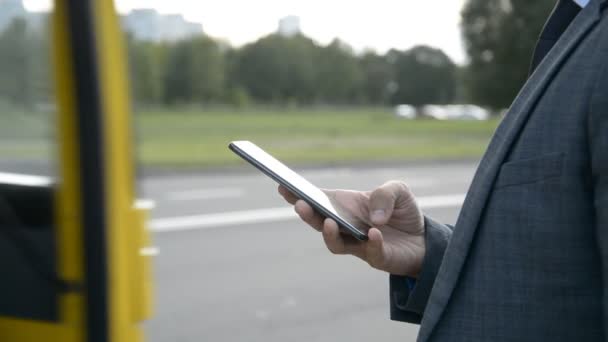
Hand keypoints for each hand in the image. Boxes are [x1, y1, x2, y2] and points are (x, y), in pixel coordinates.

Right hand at [278, 181, 424, 276]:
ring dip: (329, 234)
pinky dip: (371, 243)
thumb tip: (373, 217)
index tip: (282, 187)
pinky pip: (369, 252)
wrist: (425, 240)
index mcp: (345, 206)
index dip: (298, 194)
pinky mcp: (376, 258)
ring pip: (335, 243)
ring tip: (330, 222)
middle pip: (319, 222)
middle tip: (300, 204)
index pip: (317, 200)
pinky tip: (374, 233)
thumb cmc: (403, 213)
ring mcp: (358, 244)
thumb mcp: (399, 191)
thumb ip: (385, 194)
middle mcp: (346, 226)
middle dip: (307, 214)